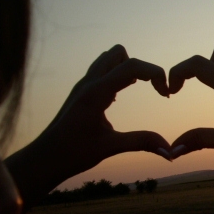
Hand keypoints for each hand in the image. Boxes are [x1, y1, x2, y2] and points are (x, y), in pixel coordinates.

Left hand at [43, 44, 172, 175]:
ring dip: (127, 69)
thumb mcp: (110, 147)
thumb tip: (170, 151)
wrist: (43, 159)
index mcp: (96, 92)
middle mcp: (88, 83)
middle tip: (152, 89)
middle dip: (141, 67)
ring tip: (139, 90)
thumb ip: (141, 143)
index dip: (155, 74)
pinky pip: (101, 72)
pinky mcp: (81, 92)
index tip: (166, 94)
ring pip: (108, 59)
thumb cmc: (72, 154)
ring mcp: (82, 86)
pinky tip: (120, 97)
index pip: (131, 66)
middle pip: (119, 54)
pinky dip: (116, 77)